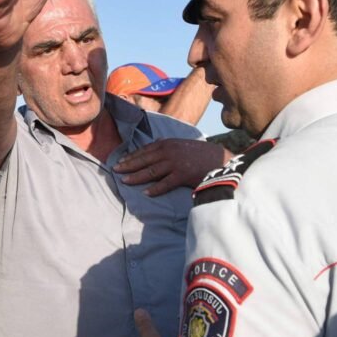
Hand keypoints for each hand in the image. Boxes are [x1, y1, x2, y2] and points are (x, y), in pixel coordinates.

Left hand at [114, 139, 229, 196]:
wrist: (221, 160)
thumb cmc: (201, 154)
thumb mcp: (183, 144)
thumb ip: (170, 145)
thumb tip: (157, 142)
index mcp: (168, 143)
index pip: (144, 150)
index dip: (131, 157)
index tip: (120, 162)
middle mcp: (169, 151)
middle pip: (143, 160)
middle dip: (128, 166)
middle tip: (115, 171)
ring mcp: (175, 163)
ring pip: (151, 172)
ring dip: (136, 177)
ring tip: (125, 182)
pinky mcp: (182, 175)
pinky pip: (165, 184)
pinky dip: (155, 189)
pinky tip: (146, 193)